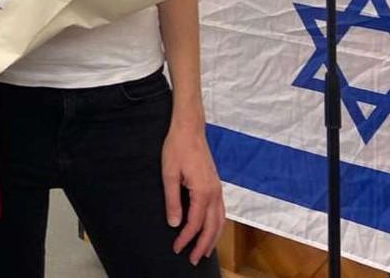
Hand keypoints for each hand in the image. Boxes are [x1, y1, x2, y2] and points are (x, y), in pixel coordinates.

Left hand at [162, 121, 225, 264]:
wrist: (190, 128)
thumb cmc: (177, 148)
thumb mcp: (169, 173)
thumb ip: (172, 200)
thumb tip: (175, 224)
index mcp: (202, 191)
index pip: (195, 223)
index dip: (186, 238)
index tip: (176, 249)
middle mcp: (214, 192)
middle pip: (212, 226)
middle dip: (203, 245)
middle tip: (193, 260)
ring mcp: (218, 188)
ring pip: (220, 220)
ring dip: (213, 238)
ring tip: (205, 252)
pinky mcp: (216, 184)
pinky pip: (221, 210)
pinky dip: (217, 225)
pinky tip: (211, 229)